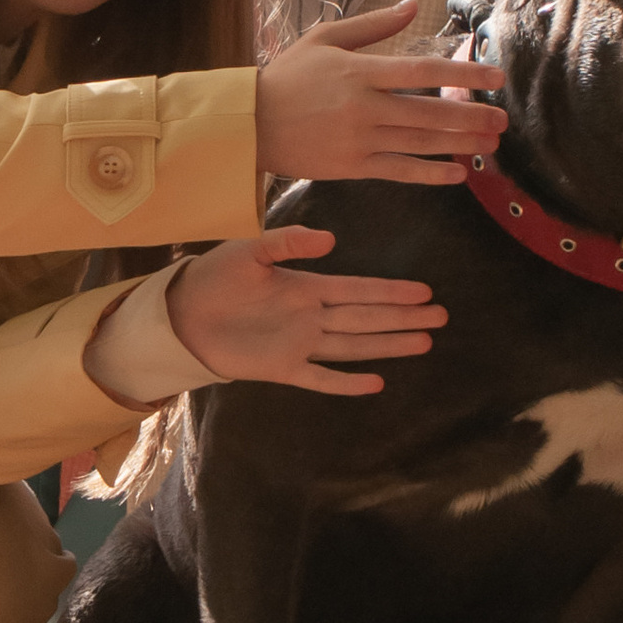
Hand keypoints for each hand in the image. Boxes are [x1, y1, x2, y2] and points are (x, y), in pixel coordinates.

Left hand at [169, 225, 446, 395]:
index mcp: (305, 286)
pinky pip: (321, 379)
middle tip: (440, 317)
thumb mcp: (250, 249)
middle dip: (402, 318)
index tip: (424, 291)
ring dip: (387, 345)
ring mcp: (299, 344)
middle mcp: (310, 317)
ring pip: (354, 346)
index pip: (358, 290)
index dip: (391, 291)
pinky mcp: (282, 369)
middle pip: (366, 319)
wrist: (181, 313)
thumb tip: (331, 239)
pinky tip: (375, 384)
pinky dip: (346, 383)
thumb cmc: (215, 276)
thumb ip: (289, 243)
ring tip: (423, 342)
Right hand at [255, 0, 506, 186]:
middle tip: (503, 120)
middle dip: (471, 117)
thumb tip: (412, 5)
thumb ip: (373, 25)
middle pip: (428, 113)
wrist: (248, 123)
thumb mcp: (325, 38)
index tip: (494, 77)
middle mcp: (363, 108)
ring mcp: (358, 140)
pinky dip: (429, 173)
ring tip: (491, 145)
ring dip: (459, 145)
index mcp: (359, 72)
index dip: (461, 75)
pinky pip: (398, 171)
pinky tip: (456, 173)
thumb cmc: (288, 76)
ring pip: (419, 144)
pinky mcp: (351, 167)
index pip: (421, 72)